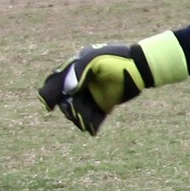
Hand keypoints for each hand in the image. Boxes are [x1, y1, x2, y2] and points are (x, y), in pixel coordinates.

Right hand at [37, 32, 185, 135]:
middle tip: (74, 113)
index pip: (56, 84)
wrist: (140, 66)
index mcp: (74, 71)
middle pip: (66, 100)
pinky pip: (94, 117)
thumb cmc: (117, 59)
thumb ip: (79, 73)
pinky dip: (92, 124)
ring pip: (79, 110)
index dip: (49, 95)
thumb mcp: (95, 61)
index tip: (49, 106)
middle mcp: (81, 84)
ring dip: (79, 119)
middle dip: (68, 109)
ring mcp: (92, 95)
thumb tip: (68, 91)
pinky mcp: (104, 104)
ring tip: (85, 125)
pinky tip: (92, 131)